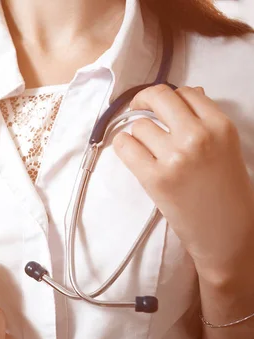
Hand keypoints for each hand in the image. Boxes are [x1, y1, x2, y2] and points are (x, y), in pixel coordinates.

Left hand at [112, 85, 253, 283]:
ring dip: (137, 134)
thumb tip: (187, 94)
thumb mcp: (226, 148)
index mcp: (220, 127)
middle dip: (144, 101)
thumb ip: (206, 120)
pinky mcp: (155, 178)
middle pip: (158, 98)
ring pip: (139, 125)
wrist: (226, 234)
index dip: (167, 98)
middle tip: (138, 110)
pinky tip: (132, 153)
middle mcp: (198, 137)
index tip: (158, 107)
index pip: (185, 93)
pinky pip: (125, 146)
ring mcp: (175, 157)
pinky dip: (123, 146)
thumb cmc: (227, 192)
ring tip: (146, 148)